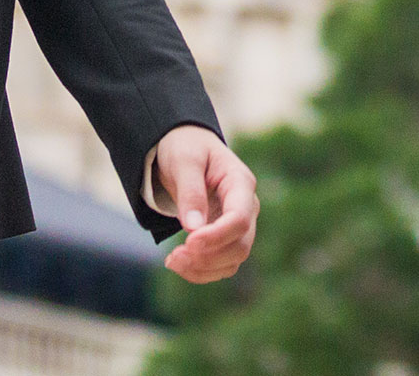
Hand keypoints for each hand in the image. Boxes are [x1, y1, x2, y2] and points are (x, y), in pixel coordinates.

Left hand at [153, 124, 256, 282]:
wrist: (185, 148)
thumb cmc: (186, 147)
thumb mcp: (184, 161)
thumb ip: (190, 192)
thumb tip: (193, 228)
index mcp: (241, 183)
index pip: (240, 219)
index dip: (217, 236)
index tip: (188, 243)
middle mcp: (246, 206)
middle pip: (240, 245)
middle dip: (208, 257)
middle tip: (174, 257)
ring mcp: (238, 224)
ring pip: (232, 260)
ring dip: (203, 268)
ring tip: (172, 261)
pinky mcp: (225, 237)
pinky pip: (221, 264)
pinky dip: (200, 271)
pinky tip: (177, 263)